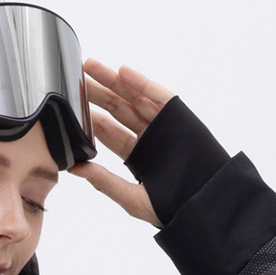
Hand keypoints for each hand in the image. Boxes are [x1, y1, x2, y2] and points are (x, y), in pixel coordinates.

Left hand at [68, 59, 176, 227]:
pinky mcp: (178, 116)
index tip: (72, 106)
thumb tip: (76, 169)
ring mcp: (163, 124)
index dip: (91, 117)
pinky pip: (157, 96)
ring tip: (91, 66)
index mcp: (136, 155)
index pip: (109, 132)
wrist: (204, 206)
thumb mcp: (132, 198)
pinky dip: (141, 83)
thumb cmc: (173, 207)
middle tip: (76, 77)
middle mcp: (148, 136)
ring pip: (134, 97)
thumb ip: (105, 183)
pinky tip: (122, 72)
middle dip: (97, 93)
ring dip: (113, 81)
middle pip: (117, 109)